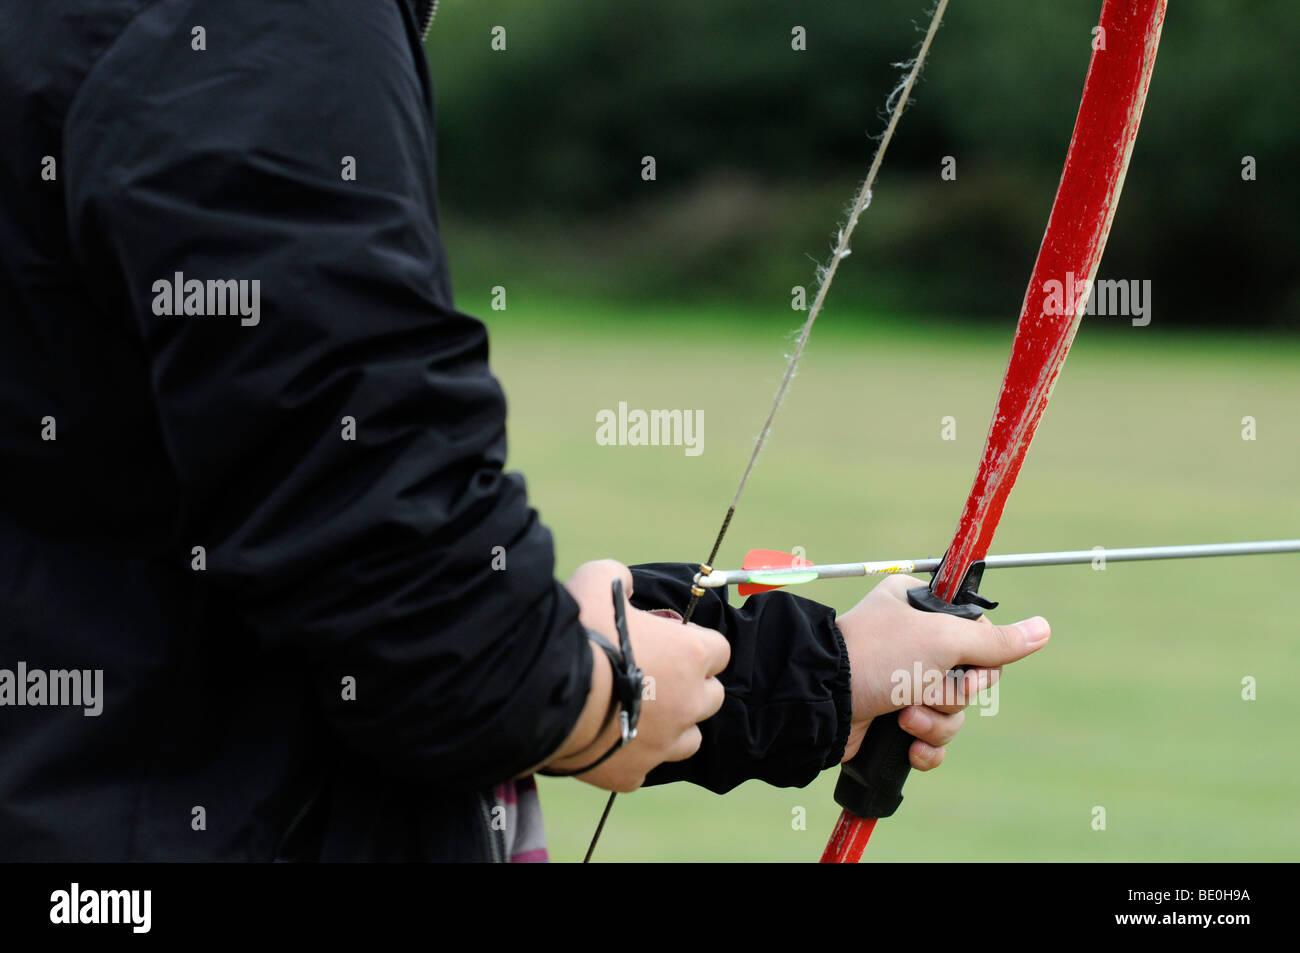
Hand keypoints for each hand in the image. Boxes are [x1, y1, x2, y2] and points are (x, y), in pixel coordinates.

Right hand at [542, 560, 730, 791]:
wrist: (546, 695)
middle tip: (656, 676)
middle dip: (691, 687)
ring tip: (641, 713)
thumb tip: (621, 581)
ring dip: (673, 726)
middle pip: (711, 697)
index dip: (695, 644)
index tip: (670, 642)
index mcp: (691, 655)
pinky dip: (632, 755)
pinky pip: (643, 768)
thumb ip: (617, 577)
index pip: (719, 650)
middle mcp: (689, 702)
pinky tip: (608, 741)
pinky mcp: (634, 774)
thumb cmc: (581, 634)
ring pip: (689, 739)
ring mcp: (664, 744)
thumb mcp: (597, 581)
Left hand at [835, 574, 1050, 770]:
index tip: (969, 663)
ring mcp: (900, 681)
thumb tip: (1043, 630)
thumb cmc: (878, 656)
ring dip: (935, 721)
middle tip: (928, 688)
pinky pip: (932, 740)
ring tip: (904, 715)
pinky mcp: (892, 719)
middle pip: (969, 677)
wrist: (824, 702)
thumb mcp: (943, 639)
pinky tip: (907, 744)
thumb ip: (996, 641)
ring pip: (952, 712)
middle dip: (953, 694)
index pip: (978, 634)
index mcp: (918, 605)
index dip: (981, 658)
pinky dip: (925, 747)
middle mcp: (911, 640)